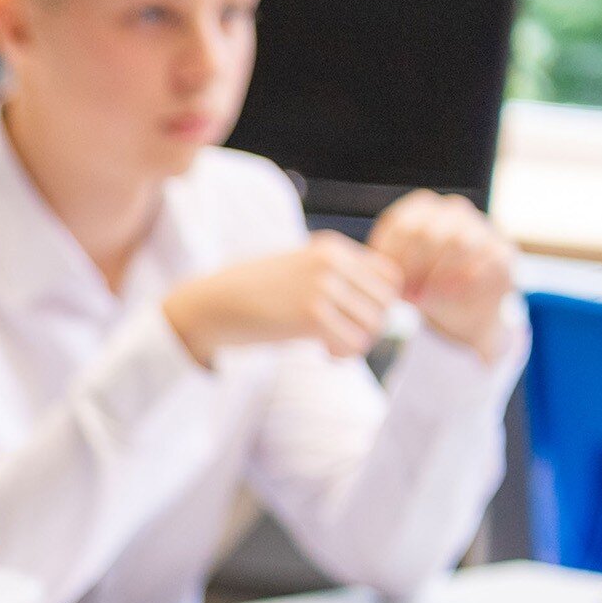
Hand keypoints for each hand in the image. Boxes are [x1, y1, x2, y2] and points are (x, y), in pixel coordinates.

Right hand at [162, 232, 400, 363]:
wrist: (212, 304)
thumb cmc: (254, 294)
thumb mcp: (298, 271)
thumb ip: (335, 278)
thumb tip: (382, 309)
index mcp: (330, 248)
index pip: (389, 276)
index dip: (380, 303)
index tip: (356, 318)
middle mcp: (330, 262)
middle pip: (386, 302)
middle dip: (370, 325)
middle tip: (343, 337)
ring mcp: (321, 286)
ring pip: (373, 324)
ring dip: (356, 342)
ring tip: (331, 346)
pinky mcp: (310, 314)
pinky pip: (352, 343)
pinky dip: (342, 354)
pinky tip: (323, 353)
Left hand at [367, 189, 517, 357]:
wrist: (464, 309)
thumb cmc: (422, 284)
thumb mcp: (397, 272)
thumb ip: (383, 263)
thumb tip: (369, 267)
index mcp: (423, 207)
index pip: (401, 223)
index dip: (391, 257)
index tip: (385, 283)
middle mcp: (454, 210)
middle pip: (427, 232)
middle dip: (412, 268)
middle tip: (403, 296)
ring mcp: (482, 226)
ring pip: (457, 242)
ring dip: (435, 275)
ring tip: (421, 299)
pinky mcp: (504, 250)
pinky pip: (484, 260)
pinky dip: (461, 280)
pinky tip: (447, 296)